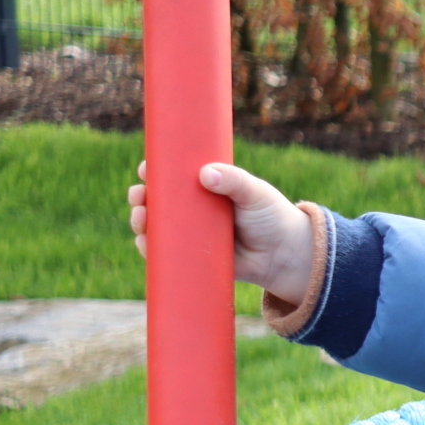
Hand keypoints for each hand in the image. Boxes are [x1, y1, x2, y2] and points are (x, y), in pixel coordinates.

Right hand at [129, 159, 318, 308]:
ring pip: (155, 225)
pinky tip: (144, 243)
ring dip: (141, 221)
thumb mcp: (256, 193)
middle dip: (141, 196)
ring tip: (141, 218)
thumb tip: (206, 174)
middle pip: (157, 200)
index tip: (146, 168)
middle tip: (139, 195)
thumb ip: (235, 181)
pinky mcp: (192, 256)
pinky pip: (164, 252)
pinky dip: (150, 248)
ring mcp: (190, 232)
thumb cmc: (272, 217)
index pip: (174, 175)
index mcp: (206, 187)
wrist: (285, 255)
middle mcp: (194, 209)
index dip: (156, 171)